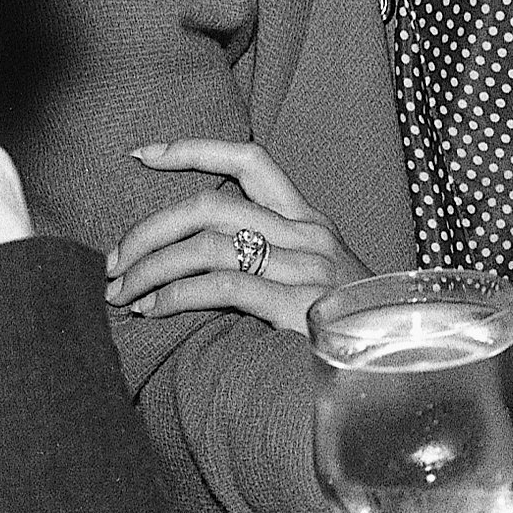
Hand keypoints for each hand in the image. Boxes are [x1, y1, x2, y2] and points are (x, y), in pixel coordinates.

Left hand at [104, 138, 359, 335]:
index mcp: (309, 222)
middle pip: (209, 206)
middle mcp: (308, 235)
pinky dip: (175, 296)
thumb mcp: (311, 283)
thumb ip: (265, 263)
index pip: (249, 161)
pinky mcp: (299, 304)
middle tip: (113, 263)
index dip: (192, 150)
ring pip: (206, 245)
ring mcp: (307, 267)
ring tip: (122, 295)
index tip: (142, 154)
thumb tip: (187, 265)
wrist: (399, 362)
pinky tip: (153, 311)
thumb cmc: (347, 329)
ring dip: (149, 269)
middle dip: (148, 231)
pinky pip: (221, 286)